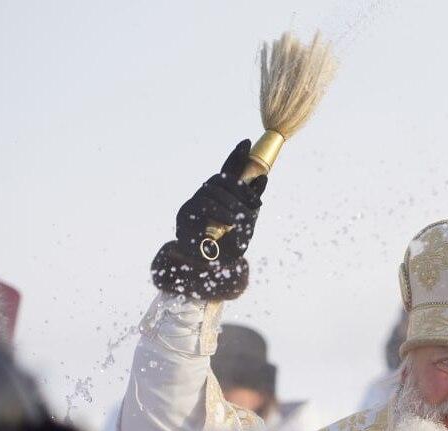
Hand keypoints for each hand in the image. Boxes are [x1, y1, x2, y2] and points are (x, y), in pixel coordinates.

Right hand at [151, 140, 268, 300]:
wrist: (212, 271)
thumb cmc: (229, 247)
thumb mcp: (247, 223)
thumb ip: (251, 202)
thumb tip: (262, 178)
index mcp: (219, 198)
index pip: (226, 173)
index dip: (235, 157)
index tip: (245, 142)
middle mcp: (204, 198)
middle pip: (219, 180)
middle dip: (239, 189)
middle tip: (254, 205)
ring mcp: (192, 207)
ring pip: (211, 192)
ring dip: (230, 204)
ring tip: (239, 218)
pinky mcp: (184, 220)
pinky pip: (201, 208)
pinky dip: (218, 213)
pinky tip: (229, 221)